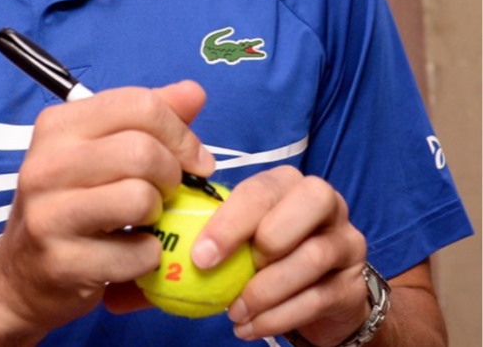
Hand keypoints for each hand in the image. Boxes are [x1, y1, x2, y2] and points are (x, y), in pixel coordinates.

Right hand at [0, 81, 214, 337]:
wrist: (20, 275)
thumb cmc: (70, 203)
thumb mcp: (99, 150)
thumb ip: (147, 119)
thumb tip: (193, 91)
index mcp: (58, 125)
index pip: (137, 104)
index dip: (179, 132)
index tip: (192, 158)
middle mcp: (47, 163)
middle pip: (142, 151)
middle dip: (172, 174)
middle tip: (168, 191)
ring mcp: (49, 213)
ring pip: (140, 197)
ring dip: (158, 215)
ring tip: (144, 219)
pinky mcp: (62, 261)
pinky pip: (136, 252)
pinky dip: (148, 256)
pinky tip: (130, 253)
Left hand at [194, 166, 368, 344]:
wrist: (322, 293)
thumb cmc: (266, 253)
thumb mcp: (242, 235)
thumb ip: (212, 234)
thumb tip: (156, 257)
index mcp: (288, 182)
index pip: (260, 190)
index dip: (229, 222)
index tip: (200, 256)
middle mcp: (326, 203)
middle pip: (305, 205)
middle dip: (260, 242)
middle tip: (224, 276)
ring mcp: (346, 242)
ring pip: (311, 258)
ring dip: (264, 291)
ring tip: (233, 312)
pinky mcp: (353, 284)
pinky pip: (317, 299)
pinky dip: (278, 317)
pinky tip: (249, 328)